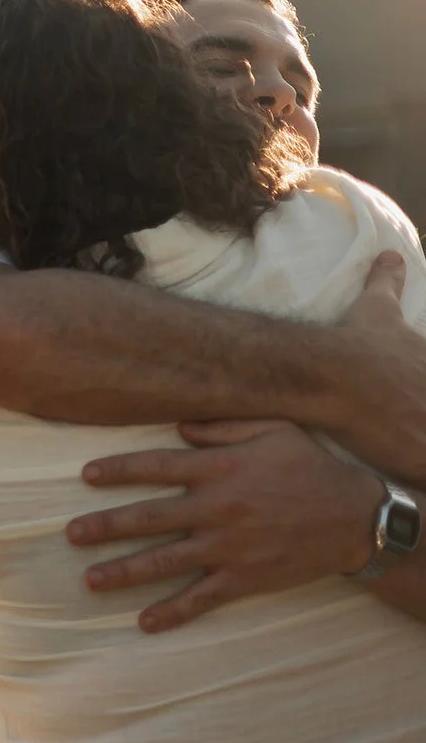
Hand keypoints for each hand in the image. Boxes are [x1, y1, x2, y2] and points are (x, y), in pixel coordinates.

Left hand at [71, 420, 383, 632]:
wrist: (358, 519)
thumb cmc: (313, 467)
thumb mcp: (275, 431)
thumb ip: (223, 426)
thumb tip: (179, 428)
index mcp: (220, 469)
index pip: (156, 467)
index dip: (118, 471)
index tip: (85, 476)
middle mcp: (218, 509)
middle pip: (149, 518)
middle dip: (105, 526)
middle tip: (70, 535)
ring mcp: (230, 547)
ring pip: (165, 561)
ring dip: (124, 572)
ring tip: (90, 580)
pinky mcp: (245, 578)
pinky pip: (202, 599)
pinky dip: (173, 613)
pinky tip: (144, 623)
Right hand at [327, 251, 425, 480]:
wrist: (325, 370)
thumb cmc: (352, 341)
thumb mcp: (378, 307)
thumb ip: (388, 283)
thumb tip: (389, 253)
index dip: (424, 397)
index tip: (413, 405)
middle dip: (423, 424)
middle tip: (410, 428)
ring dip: (420, 451)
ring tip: (411, 457)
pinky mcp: (421, 458)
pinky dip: (423, 488)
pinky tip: (412, 489)